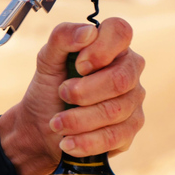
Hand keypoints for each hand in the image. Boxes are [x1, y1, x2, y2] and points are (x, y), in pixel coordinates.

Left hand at [0, 18, 145, 174]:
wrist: (41, 129)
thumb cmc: (49, 90)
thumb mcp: (46, 60)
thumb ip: (62, 37)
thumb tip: (88, 32)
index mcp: (111, 46)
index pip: (121, 32)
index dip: (100, 49)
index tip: (79, 66)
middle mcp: (129, 70)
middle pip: (121, 78)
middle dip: (84, 91)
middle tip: (61, 94)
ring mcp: (133, 101)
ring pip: (116, 111)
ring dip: (79, 119)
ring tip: (57, 123)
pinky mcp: (130, 130)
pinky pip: (115, 137)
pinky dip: (86, 141)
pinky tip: (68, 142)